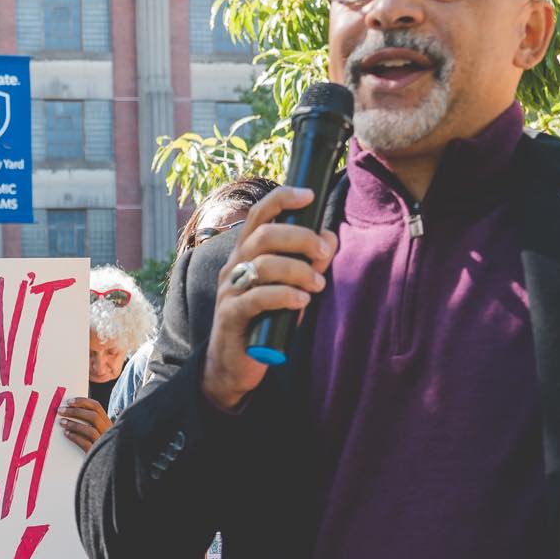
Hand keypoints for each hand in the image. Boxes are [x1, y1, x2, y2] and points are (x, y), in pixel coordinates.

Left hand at [56, 397, 108, 451]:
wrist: (102, 464)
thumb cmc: (95, 443)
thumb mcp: (97, 429)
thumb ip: (88, 420)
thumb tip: (69, 408)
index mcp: (107, 422)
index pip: (97, 407)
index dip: (82, 402)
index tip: (69, 402)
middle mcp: (108, 431)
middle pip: (93, 416)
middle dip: (75, 411)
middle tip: (61, 410)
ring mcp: (103, 442)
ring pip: (90, 430)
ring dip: (74, 424)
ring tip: (62, 422)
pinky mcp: (96, 453)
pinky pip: (86, 444)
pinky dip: (75, 437)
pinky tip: (66, 434)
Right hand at [200, 187, 334, 412]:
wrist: (234, 364)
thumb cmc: (265, 320)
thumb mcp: (291, 288)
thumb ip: (310, 263)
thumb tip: (330, 237)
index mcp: (247, 252)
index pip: (260, 214)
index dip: (282, 198)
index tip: (309, 195)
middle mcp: (234, 265)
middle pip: (265, 234)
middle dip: (301, 239)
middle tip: (324, 254)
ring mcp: (229, 289)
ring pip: (263, 264)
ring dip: (298, 271)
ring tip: (317, 286)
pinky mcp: (231, 315)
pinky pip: (257, 297)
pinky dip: (285, 295)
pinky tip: (302, 302)